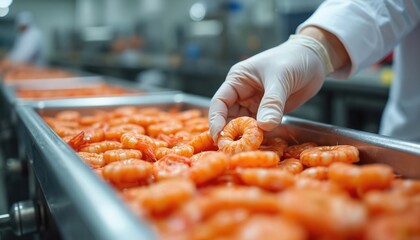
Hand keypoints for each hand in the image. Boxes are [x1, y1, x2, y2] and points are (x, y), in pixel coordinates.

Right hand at [209, 34, 333, 139]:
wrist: (315, 58)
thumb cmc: (293, 59)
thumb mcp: (281, 79)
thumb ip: (272, 103)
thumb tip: (264, 126)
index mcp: (238, 80)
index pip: (220, 102)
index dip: (216, 120)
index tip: (219, 136)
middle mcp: (242, 93)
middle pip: (228, 116)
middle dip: (229, 133)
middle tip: (231, 150)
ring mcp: (255, 103)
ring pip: (242, 124)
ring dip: (243, 136)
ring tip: (245, 150)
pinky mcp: (268, 111)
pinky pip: (259, 127)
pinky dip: (258, 136)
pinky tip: (258, 146)